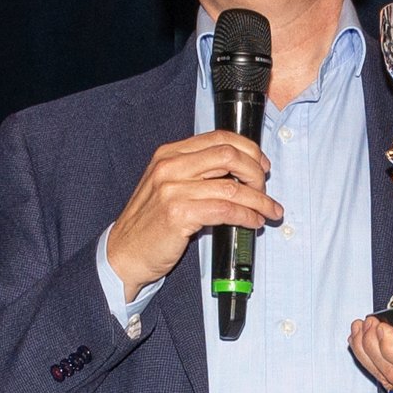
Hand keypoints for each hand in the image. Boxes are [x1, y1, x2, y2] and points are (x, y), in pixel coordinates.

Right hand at [104, 130, 280, 298]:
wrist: (123, 254)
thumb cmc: (150, 224)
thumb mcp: (168, 186)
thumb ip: (196, 174)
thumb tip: (239, 174)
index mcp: (169, 154)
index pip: (219, 138)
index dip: (249, 150)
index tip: (262, 166)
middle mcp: (170, 166)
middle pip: (229, 155)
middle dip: (256, 172)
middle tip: (265, 189)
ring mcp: (172, 189)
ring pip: (232, 186)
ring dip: (259, 200)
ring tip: (269, 211)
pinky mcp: (178, 214)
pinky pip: (225, 210)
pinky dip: (246, 216)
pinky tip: (253, 222)